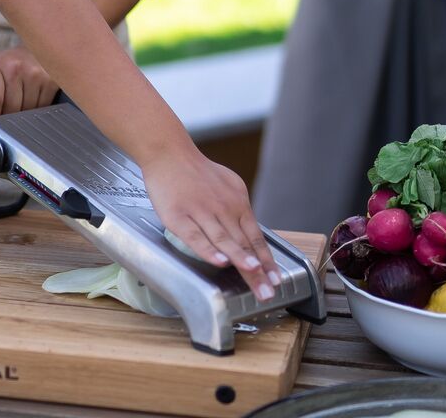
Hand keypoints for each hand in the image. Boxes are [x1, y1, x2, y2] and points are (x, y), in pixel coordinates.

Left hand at [0, 46, 58, 115]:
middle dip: (7, 115)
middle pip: (10, 109)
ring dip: (23, 114)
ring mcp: (35, 74)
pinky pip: (42, 107)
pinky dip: (37, 110)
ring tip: (21, 102)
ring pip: (27, 111)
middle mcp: (16, 67)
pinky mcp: (52, 80)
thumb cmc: (7, 64)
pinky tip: (34, 100)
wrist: (35, 48)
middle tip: (7, 108)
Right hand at [141, 145, 280, 302]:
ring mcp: (200, 211)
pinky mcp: (178, 216)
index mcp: (237, 202)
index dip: (266, 261)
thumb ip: (238, 208)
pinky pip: (195, 236)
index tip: (276, 281)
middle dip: (257, 270)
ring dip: (240, 258)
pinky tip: (218, 261)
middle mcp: (222, 208)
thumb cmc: (196, 170)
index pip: (255, 237)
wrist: (169, 153)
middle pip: (242, 243)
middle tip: (267, 292)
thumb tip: (250, 234)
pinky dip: (207, 250)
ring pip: (223, 239)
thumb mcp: (228, 184)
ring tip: (252, 274)